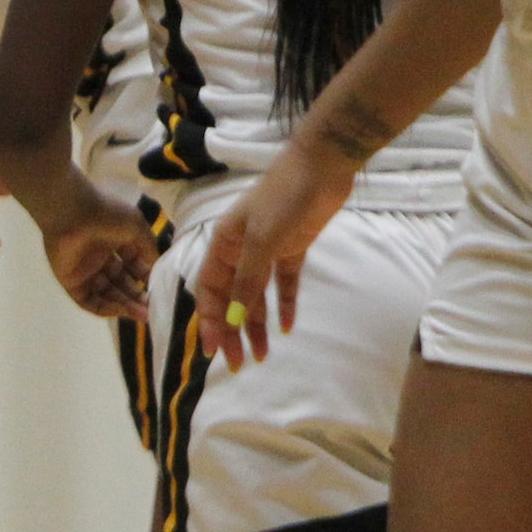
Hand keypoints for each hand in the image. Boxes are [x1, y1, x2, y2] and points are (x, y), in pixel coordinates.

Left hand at [18, 171, 156, 319]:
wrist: (72, 211)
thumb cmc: (106, 214)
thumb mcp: (137, 228)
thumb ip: (149, 249)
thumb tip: (158, 268)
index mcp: (114, 242)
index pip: (133, 266)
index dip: (146, 279)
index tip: (160, 291)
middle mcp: (99, 257)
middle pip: (120, 283)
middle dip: (137, 296)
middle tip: (152, 309)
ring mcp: (84, 270)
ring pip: (106, 294)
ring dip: (124, 306)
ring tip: (142, 315)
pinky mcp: (70, 281)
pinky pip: (88, 300)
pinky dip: (105, 308)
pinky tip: (122, 310)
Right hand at [193, 136, 358, 367]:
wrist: (322, 167)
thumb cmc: (284, 198)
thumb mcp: (263, 241)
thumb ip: (247, 280)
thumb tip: (231, 318)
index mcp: (223, 243)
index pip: (209, 291)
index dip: (209, 321)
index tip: (213, 351)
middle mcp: (239, 250)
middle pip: (230, 298)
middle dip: (232, 331)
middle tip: (238, 364)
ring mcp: (266, 250)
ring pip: (255, 295)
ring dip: (256, 324)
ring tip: (263, 356)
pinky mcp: (291, 249)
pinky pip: (283, 284)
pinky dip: (284, 305)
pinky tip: (288, 327)